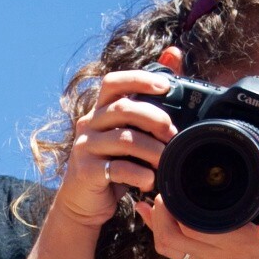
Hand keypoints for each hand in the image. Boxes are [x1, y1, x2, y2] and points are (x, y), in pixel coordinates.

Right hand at [50, 48, 186, 228]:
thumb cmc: (112, 164)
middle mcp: (89, 124)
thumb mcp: (128, 135)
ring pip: (123, 139)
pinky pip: (117, 168)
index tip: (166, 85)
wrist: (84, 202)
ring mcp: (85, 148)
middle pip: (123, 109)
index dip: (139, 79)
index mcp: (100, 111)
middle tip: (173, 134)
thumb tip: (174, 56)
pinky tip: (151, 180)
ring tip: (167, 160)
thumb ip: (147, 106)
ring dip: (152, 149)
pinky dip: (139, 174)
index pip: (113, 82)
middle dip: (154, 119)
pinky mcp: (86, 172)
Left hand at [135, 164, 258, 258]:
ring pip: (167, 248)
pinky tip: (156, 215)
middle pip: (171, 238)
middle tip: (165, 186)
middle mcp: (219, 255)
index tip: (176, 183)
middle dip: (161, 211)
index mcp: (240, 243)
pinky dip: (161, 233)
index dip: (177, 207)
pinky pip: (174, 252)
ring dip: (157, 224)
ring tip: (160, 198)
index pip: (194, 228)